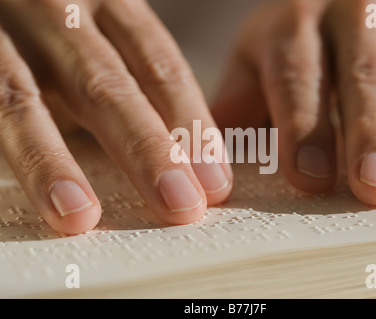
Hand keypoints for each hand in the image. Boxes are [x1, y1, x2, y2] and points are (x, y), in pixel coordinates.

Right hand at [0, 0, 232, 234]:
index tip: (215, 179)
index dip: (191, 124)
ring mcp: (7, 32)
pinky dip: (17, 154)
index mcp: (110, 9)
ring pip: (26, 100)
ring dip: (55, 162)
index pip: (160, 67)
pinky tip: (39, 195)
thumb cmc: (61, 29)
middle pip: (106, 86)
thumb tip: (185, 153)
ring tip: (80, 215)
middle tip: (181, 204)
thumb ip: (134, 85)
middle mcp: (62, 14)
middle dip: (145, 150)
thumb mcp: (104, 41)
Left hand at [212, 0, 375, 205]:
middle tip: (375, 187)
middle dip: (371, 131)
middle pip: (364, 75)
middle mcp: (354, 15)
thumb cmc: (301, 34)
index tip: (309, 178)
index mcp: (295, 27)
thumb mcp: (261, 53)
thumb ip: (241, 98)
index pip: (297, 76)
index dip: (303, 126)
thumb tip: (206, 154)